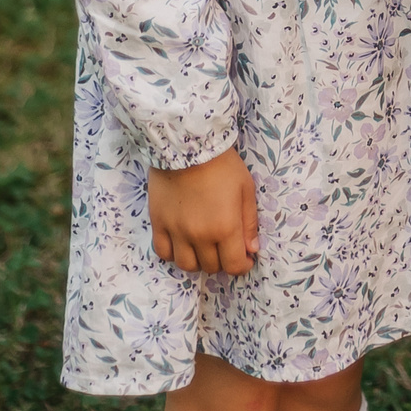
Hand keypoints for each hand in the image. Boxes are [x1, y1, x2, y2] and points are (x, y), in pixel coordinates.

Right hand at [147, 148, 259, 274]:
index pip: (234, 265)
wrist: (187, 144)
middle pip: (211, 266)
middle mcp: (199, 236)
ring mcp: (176, 231)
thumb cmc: (222, 164)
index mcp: (225, 228)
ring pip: (186, 265)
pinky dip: (173, 253)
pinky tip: (182, 243)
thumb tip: (252, 249)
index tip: (246, 258)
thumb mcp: (245, 188)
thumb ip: (249, 222)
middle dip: (223, 260)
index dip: (243, 266)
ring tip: (204, 248)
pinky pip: (163, 252)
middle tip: (225, 247)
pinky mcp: (158, 223)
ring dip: (198, 261)